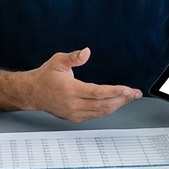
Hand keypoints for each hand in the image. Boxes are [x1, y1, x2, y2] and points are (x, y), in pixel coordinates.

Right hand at [26, 48, 141, 122]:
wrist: (32, 93)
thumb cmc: (45, 77)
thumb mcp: (58, 61)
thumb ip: (73, 57)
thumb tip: (86, 52)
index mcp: (70, 90)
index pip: (98, 93)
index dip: (115, 92)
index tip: (128, 89)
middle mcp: (73, 104)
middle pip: (104, 105)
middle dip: (122, 99)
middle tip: (135, 93)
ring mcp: (74, 113)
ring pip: (101, 112)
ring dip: (118, 105)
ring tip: (129, 97)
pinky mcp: (75, 117)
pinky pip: (96, 115)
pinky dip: (108, 109)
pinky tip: (115, 103)